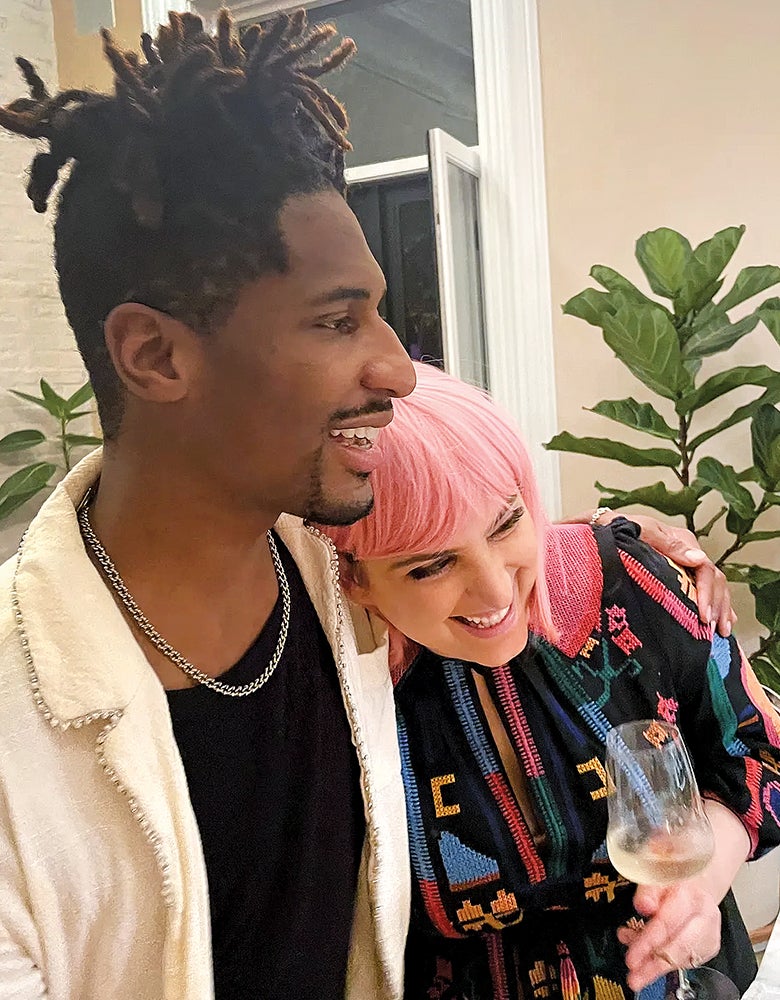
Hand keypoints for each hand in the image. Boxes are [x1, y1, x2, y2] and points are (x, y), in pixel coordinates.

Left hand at [602, 511, 735, 636]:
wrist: (604, 527)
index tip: (704, 616)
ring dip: (721, 608)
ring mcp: (686, 564)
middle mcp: (688, 552)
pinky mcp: (679, 574)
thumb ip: (670, 545)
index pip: (705, 569)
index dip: (707, 593)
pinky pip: (705, 590)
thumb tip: (699, 558)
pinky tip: (724, 619)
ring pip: (714, 587)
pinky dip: (717, 605)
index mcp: (683, 542)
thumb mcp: (644, 532)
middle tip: (715, 629)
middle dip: (718, 605)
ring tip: (723, 630)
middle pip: (714, 580)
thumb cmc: (621, 528)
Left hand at [618, 882, 721, 992]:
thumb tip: (643, 906)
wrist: (694, 881)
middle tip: (634, 976)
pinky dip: (663, 961)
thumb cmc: (672, 880)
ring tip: (636, 970)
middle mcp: (705, 916)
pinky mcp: (708, 947)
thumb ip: (648, 892)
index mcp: (691, 896)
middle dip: (653, 964)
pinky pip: (684, 960)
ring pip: (681, 957)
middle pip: (678, 947)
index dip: (648, 942)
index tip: (632, 958)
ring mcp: (709, 934)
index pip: (668, 924)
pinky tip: (648, 956)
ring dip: (655, 965)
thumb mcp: (655, 877)